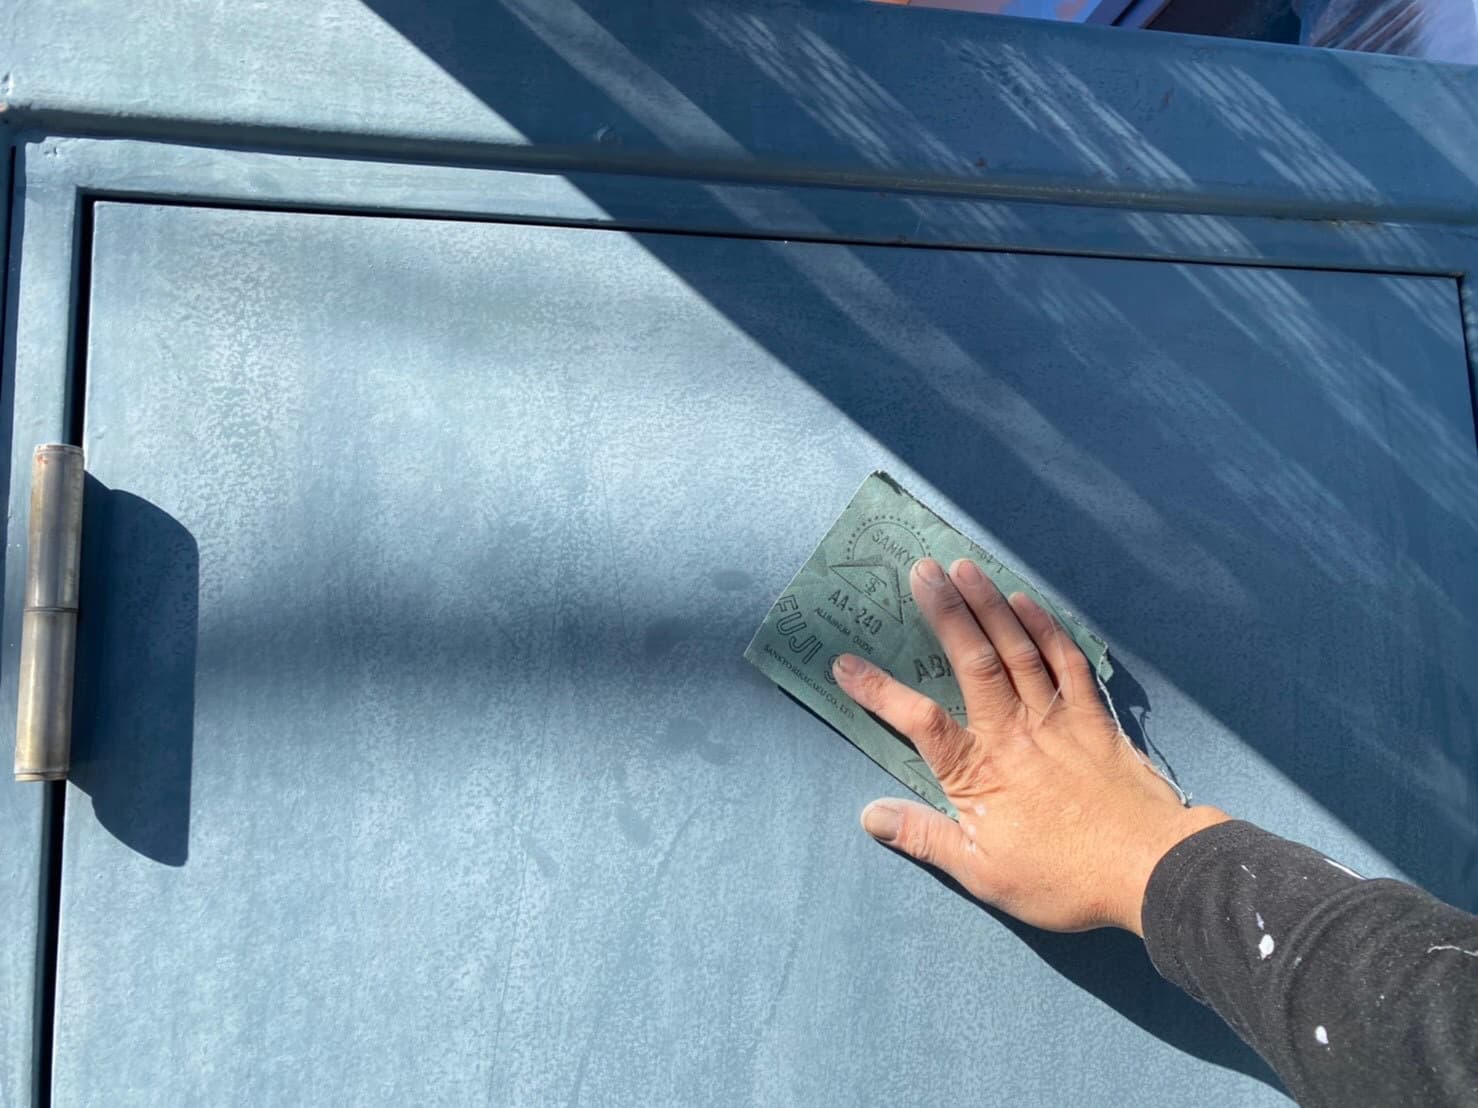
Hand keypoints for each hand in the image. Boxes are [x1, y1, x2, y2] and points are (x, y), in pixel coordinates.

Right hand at [833, 557, 1227, 935]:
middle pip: (972, 661)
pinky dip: (1046, 628)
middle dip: (944, 612)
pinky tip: (1027, 602)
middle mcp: (1014, 732)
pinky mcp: (1095, 718)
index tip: (844, 663)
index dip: (878, 691)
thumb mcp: (983, 874)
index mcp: (978, 771)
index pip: (917, 721)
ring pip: (1018, 649)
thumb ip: (925, 838)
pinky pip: (1067, 662)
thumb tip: (869, 815)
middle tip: (921, 570)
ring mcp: (1058, 719)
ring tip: (964, 567)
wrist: (1150, 871)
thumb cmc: (1063, 878)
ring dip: (989, 605)